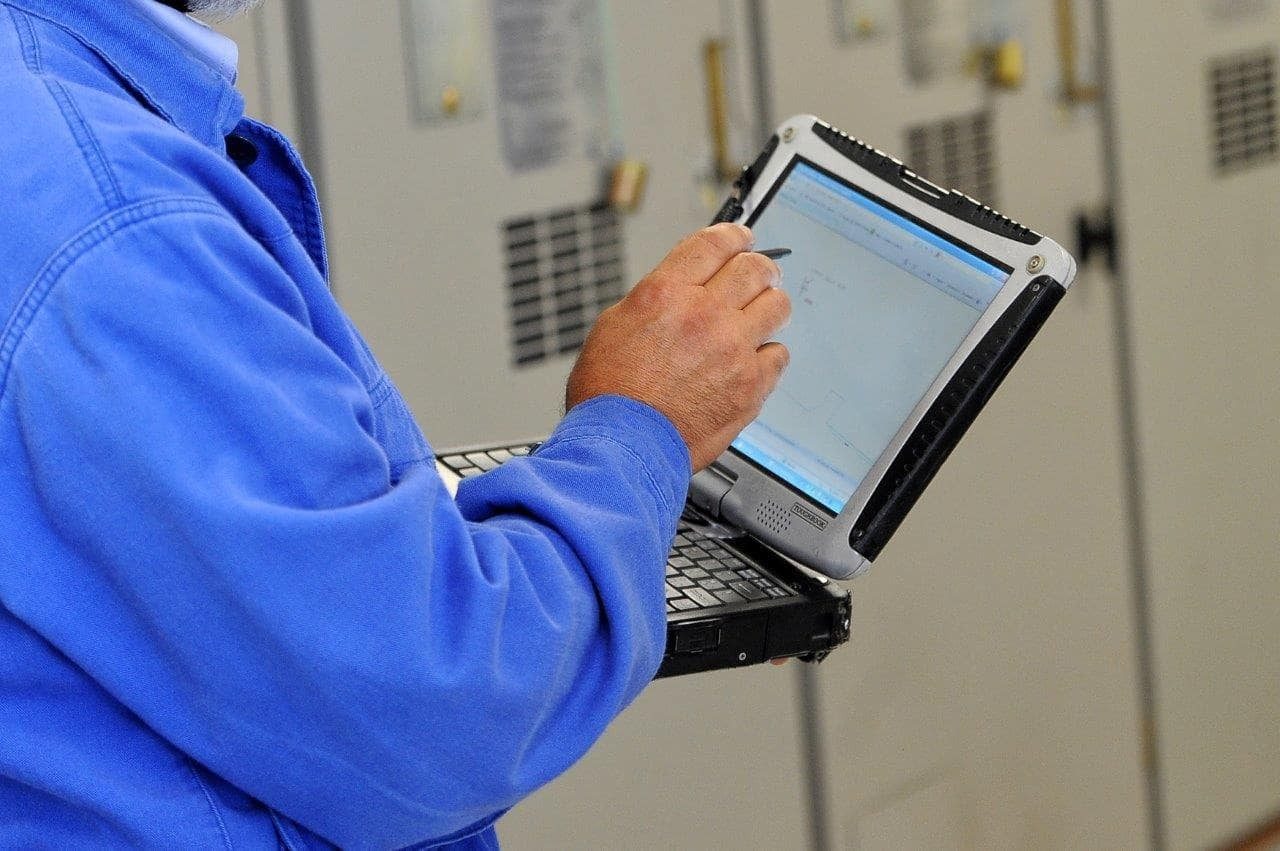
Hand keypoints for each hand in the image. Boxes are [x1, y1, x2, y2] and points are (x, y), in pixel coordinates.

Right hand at [566, 223, 790, 470]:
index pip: (714, 243)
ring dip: (769, 305)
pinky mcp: (750, 386)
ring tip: (761, 315)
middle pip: (754, 268)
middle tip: (760, 273)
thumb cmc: (608, 395)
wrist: (621, 447)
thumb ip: (655, 301)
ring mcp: (732, 350)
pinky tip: (754, 360)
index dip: (734, 235)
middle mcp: (704, 314)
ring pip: (776, 305)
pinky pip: (779, 354)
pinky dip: (769, 354)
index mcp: (666, 293)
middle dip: (760, 266)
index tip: (742, 238)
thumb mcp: (614, 326)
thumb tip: (680, 291)